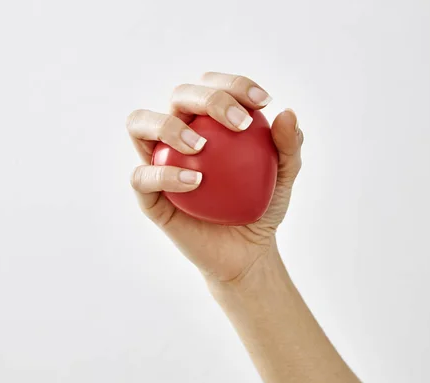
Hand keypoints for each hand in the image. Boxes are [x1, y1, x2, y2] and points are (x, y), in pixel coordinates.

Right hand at [126, 72, 303, 281]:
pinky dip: (164, 174)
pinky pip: (142, 176)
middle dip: (209, 99)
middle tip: (240, 124)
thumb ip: (288, 145)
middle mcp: (179, 133)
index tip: (263, 102)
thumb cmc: (262, 204)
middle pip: (179, 95)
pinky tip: (195, 181)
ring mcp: (159, 161)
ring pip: (140, 123)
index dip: (234, 84)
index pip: (212, 86)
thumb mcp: (284, 176)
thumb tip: (287, 113)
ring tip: (201, 147)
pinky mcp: (149, 195)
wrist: (247, 251)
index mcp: (208, 120)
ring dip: (169, 126)